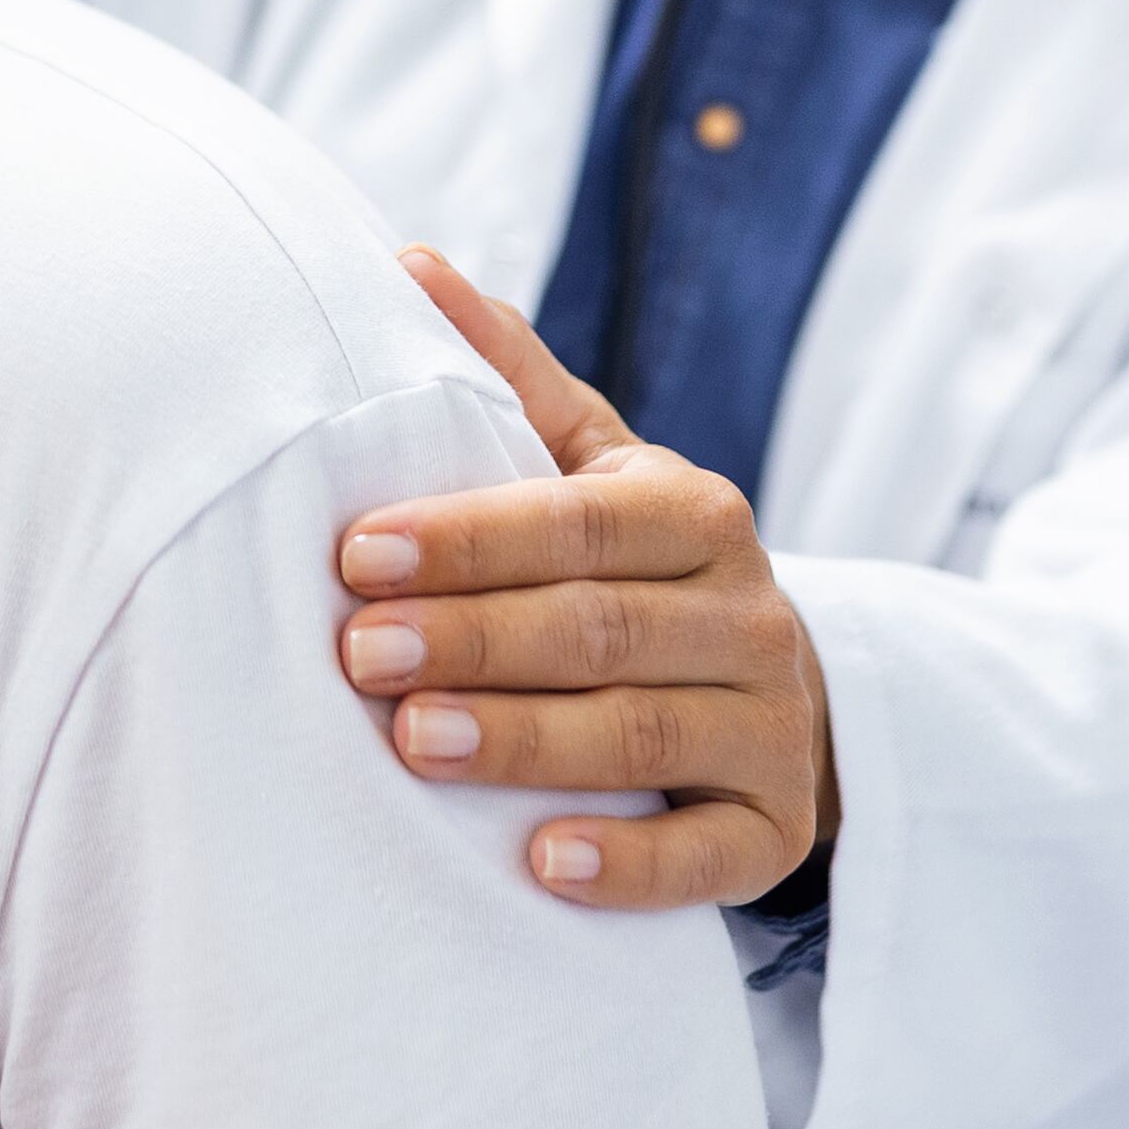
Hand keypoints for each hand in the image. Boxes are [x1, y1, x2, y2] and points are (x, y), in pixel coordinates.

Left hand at [342, 249, 833, 910]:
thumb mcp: (592, 467)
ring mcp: (771, 728)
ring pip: (642, 737)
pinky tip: (540, 867)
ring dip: (524, 743)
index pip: (578, 521)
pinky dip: (625, 866)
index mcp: (696, 512)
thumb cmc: (632, 566)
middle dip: (473, 639)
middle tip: (356, 653)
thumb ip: (507, 377)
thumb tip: (405, 262)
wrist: (764, 691)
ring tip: (412, 743)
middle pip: (600, 629)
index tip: (354, 553)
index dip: (468, 538)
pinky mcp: (773, 834)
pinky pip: (705, 857)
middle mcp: (750, 615)